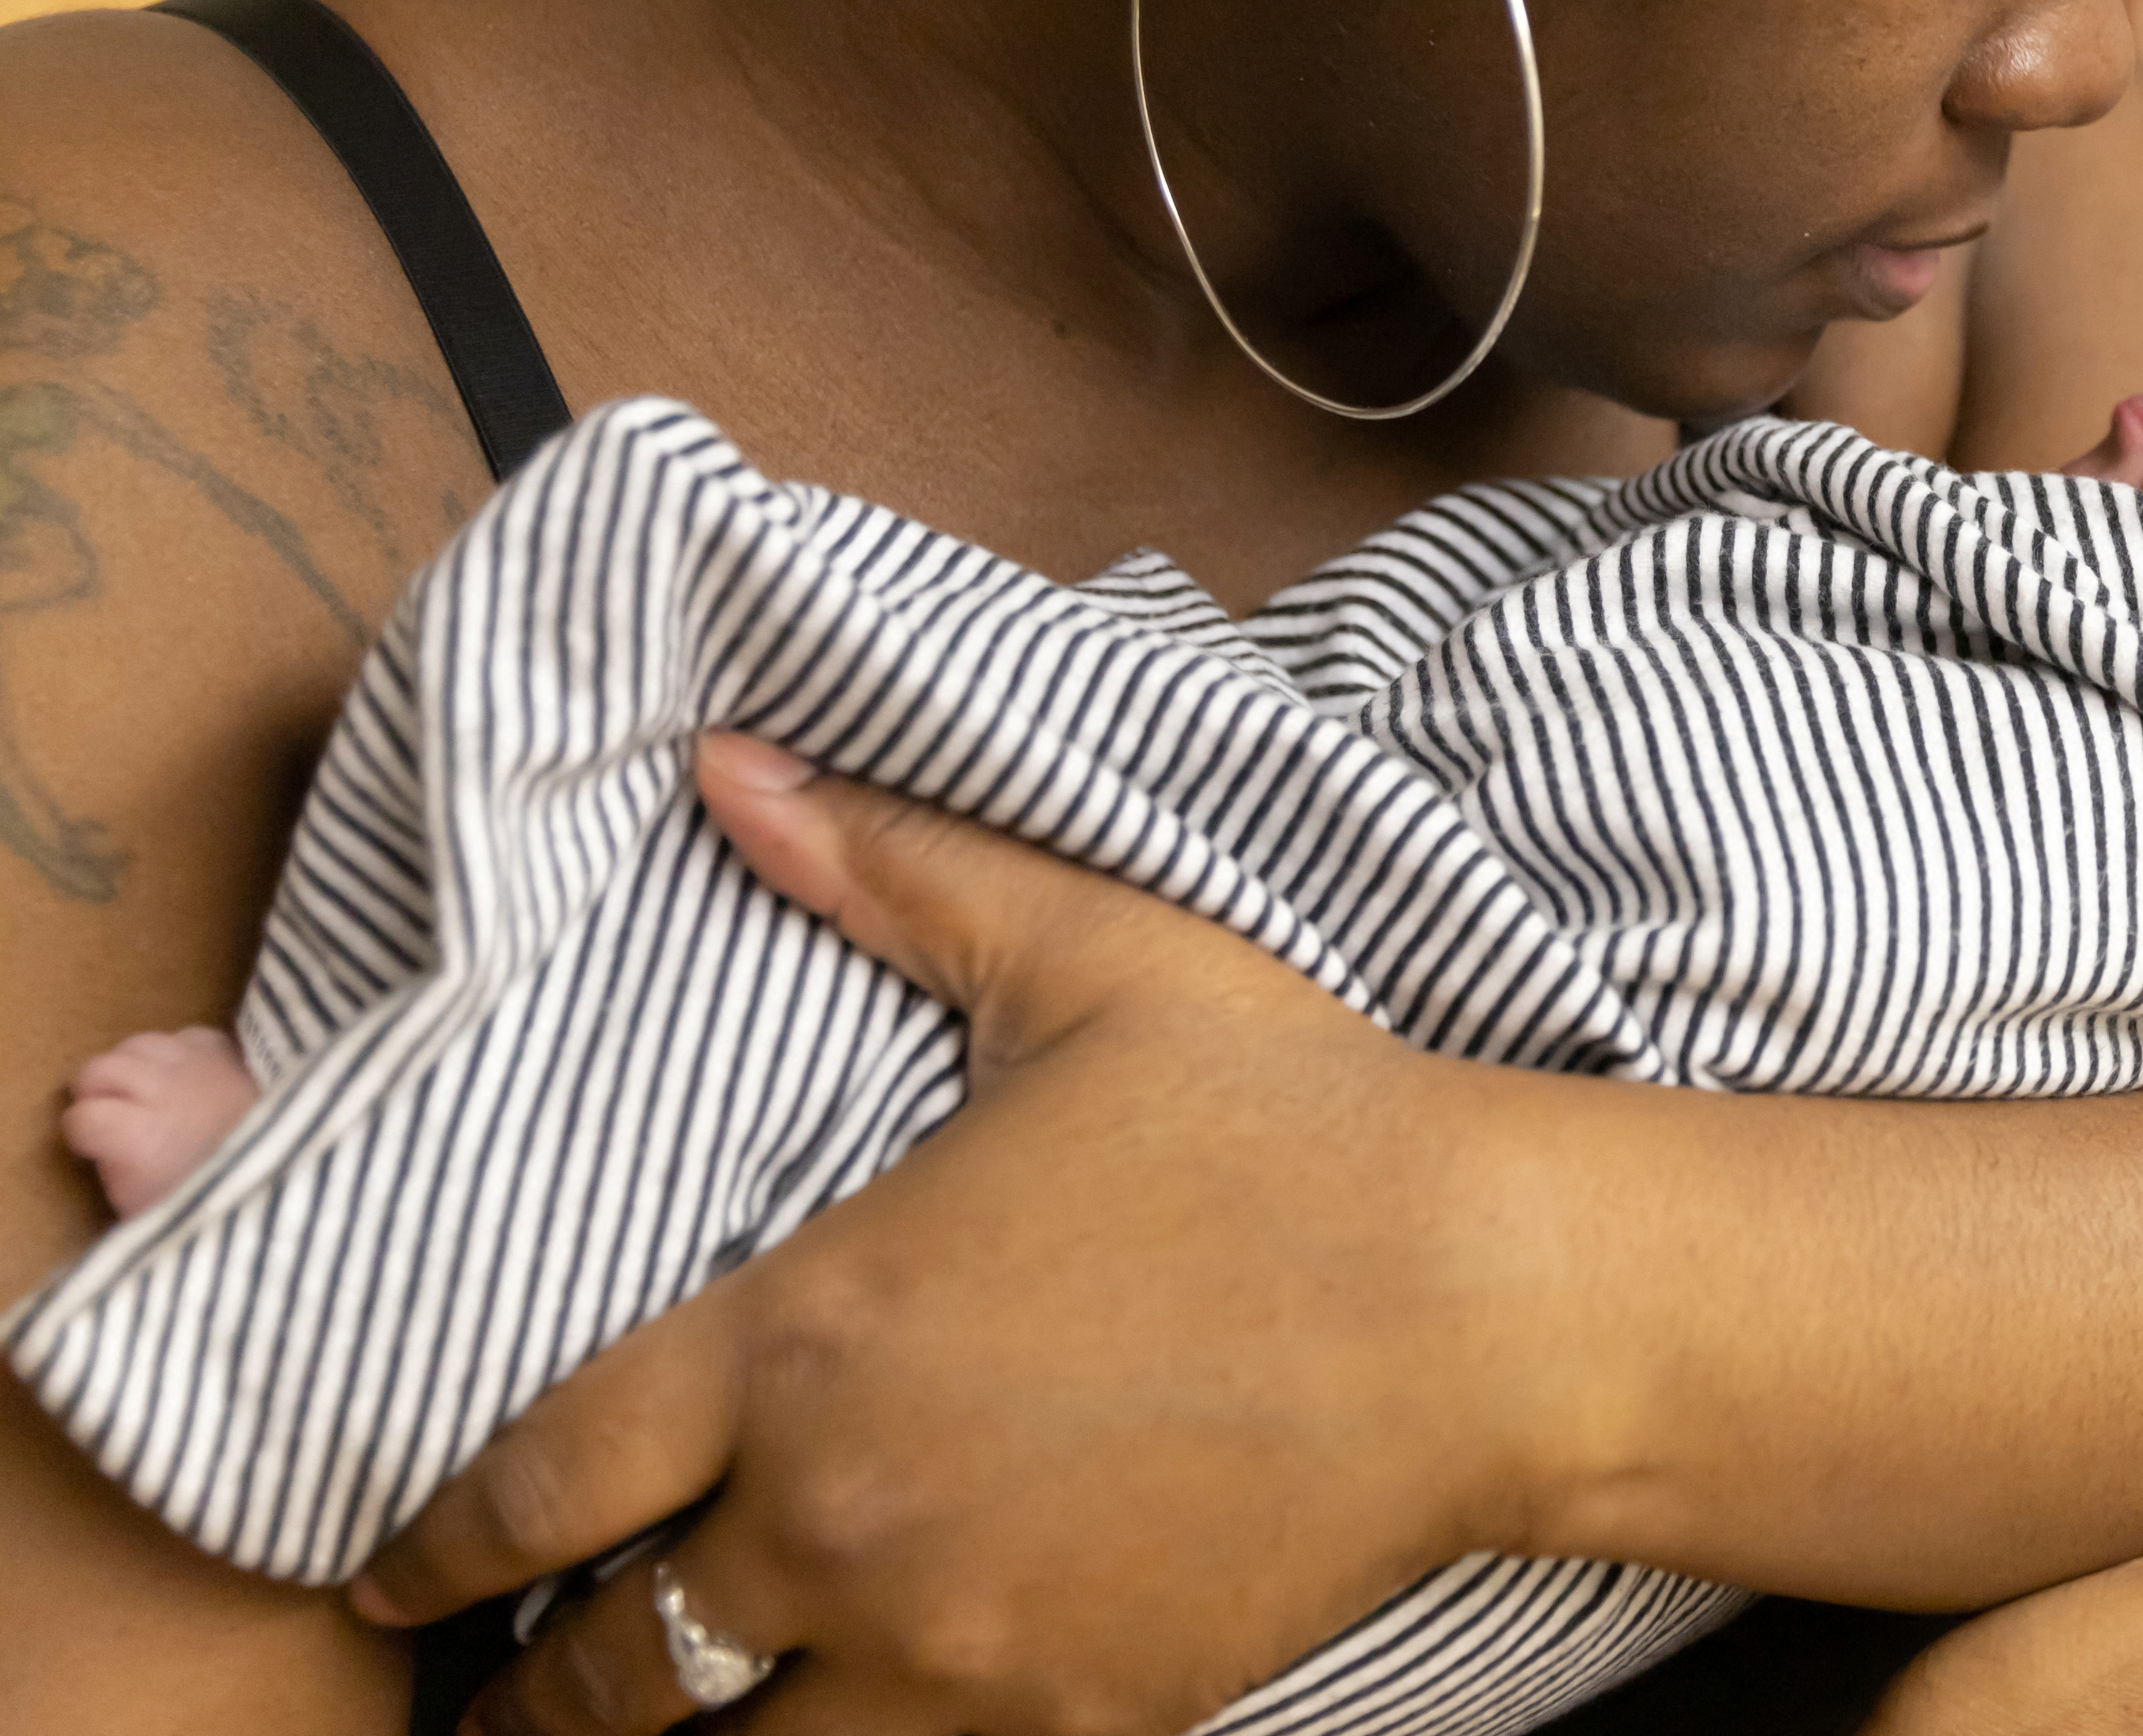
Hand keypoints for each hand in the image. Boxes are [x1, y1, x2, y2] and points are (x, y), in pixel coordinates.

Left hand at [351, 735, 1572, 1734]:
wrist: (1489, 1309)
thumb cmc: (1289, 1121)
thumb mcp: (1089, 961)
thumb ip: (890, 868)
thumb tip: (726, 763)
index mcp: (816, 1331)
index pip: (543, 1478)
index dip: (437, 1545)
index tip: (394, 1576)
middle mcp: (848, 1512)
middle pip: (611, 1668)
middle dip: (532, 1697)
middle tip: (499, 1702)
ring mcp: (961, 1641)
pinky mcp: (1077, 1720)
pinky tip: (848, 1734)